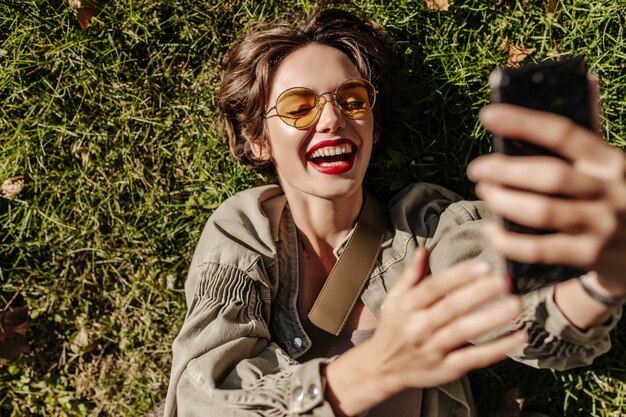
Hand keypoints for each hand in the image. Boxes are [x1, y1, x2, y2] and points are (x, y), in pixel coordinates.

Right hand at [366, 248, 524, 392]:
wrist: (382, 368)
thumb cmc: (393, 329)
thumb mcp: (394, 299)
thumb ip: (411, 275)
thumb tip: (425, 249)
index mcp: (407, 306)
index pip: (434, 287)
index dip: (458, 276)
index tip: (483, 265)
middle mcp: (418, 327)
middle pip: (451, 308)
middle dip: (478, 293)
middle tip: (504, 280)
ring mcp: (432, 349)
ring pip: (463, 332)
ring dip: (491, 318)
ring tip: (515, 305)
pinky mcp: (446, 369)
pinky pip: (473, 358)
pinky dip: (497, 349)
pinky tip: (518, 337)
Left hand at [468, 104, 625, 292]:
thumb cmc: (622, 197)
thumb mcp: (615, 165)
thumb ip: (592, 134)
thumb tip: (588, 78)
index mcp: (612, 161)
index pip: (563, 133)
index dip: (522, 122)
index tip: (487, 116)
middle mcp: (609, 190)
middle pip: (549, 175)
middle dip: (505, 170)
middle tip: (476, 169)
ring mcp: (601, 225)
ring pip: (542, 211)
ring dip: (504, 201)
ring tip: (484, 192)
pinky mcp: (591, 255)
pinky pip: (540, 249)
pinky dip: (509, 242)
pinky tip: (492, 232)